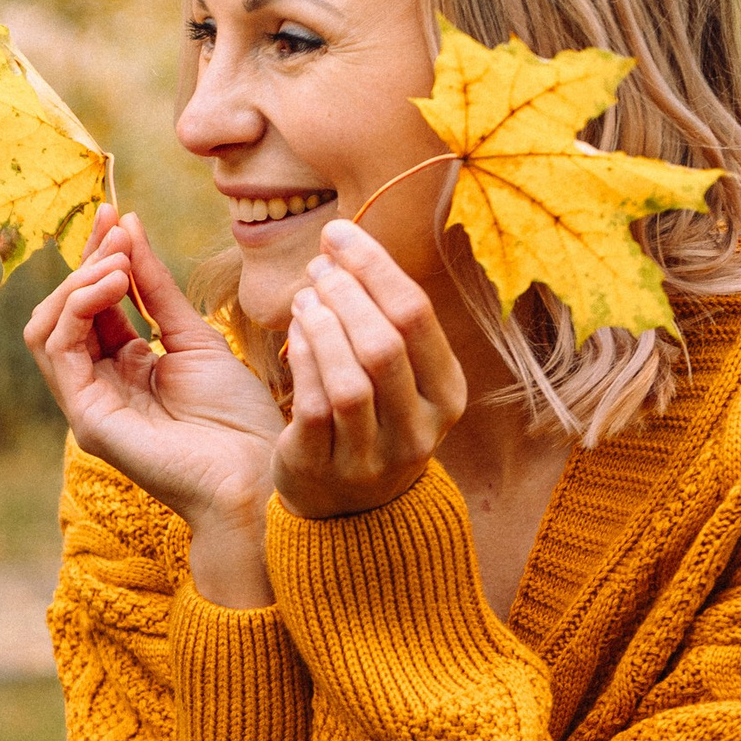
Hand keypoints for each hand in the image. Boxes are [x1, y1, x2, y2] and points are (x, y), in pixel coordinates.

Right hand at [25, 212, 282, 561]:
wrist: (256, 472)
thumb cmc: (236, 416)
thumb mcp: (195, 335)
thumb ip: (156, 289)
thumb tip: (130, 228)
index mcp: (125, 369)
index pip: (91, 305)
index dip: (99, 257)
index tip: (117, 215)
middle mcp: (99, 386)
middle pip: (63, 312)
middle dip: (85, 263)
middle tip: (117, 230)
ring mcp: (88, 404)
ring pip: (46, 328)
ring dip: (77, 283)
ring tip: (117, 260)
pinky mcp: (87, 418)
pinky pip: (58, 350)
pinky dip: (77, 307)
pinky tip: (112, 283)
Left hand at [273, 221, 467, 521]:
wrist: (351, 507)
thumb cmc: (372, 415)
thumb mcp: (399, 372)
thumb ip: (383, 316)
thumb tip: (344, 244)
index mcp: (447, 393)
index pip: (415, 315)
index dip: (373, 266)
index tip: (339, 233)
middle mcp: (419, 428)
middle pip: (385, 345)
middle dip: (346, 294)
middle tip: (318, 266)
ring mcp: (374, 456)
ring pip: (351, 380)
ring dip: (322, 327)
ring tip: (305, 297)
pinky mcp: (326, 469)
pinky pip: (314, 407)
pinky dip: (302, 361)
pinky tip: (293, 334)